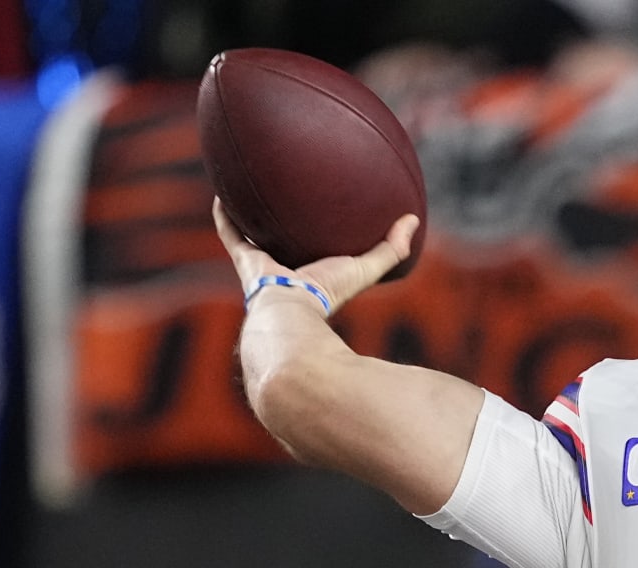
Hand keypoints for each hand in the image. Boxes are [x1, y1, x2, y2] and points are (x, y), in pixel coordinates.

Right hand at [212, 199, 419, 315]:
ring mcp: (262, 264)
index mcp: (312, 273)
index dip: (319, 236)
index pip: (315, 252)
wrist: (291, 311)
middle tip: (286, 192)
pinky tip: (224, 191)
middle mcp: (286, 269)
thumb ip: (390, 249)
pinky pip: (231, 232)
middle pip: (284, 241)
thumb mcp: (365, 268)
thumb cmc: (328, 294)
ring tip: (251, 185)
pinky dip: (225, 214)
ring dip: (253, 214)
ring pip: (256, 234)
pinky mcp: (244, 259)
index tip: (324, 213)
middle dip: (285, 221)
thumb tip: (413, 220)